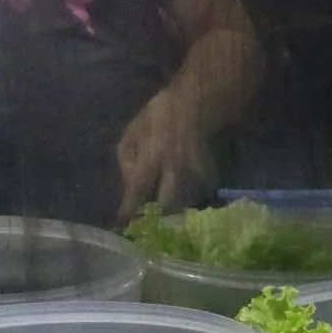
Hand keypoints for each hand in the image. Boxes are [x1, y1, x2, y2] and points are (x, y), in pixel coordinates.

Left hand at [116, 88, 210, 223]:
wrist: (192, 108)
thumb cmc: (156, 118)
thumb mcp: (131, 134)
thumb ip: (127, 162)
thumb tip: (130, 189)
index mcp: (153, 155)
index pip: (139, 188)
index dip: (130, 208)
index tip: (123, 224)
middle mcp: (177, 167)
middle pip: (168, 203)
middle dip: (157, 216)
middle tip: (148, 222)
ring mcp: (195, 173)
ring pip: (183, 203)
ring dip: (171, 210)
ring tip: (163, 213)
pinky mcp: (208, 176)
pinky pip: (195, 196)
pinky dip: (185, 201)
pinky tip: (178, 199)